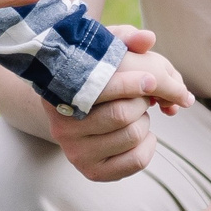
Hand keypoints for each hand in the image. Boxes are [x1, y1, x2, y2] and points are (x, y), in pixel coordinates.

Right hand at [52, 27, 189, 182]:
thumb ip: (124, 38)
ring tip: (135, 113)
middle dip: (141, 101)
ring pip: (133, 135)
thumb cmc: (94, 75)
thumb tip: (148, 38)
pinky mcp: (92, 172)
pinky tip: (141, 133)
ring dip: (144, 120)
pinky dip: (149, 145)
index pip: (101, 90)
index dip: (131, 83)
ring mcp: (75, 153)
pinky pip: (137, 161)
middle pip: (123, 114)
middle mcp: (62, 127)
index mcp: (59, 94)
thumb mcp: (101, 51)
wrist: (74, 110)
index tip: (150, 79)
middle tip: (141, 95)